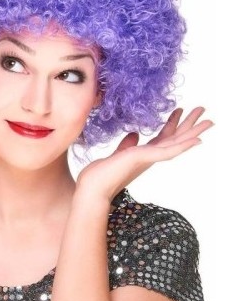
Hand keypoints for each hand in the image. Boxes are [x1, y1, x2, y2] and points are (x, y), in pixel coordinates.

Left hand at [75, 107, 213, 203]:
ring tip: (209, 121)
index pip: (162, 138)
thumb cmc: (100, 176)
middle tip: (202, 110)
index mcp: (143, 156)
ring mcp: (148, 159)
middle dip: (189, 125)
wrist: (92, 189)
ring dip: (193, 131)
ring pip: (177, 143)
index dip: (172, 124)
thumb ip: (127, 145)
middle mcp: (149, 158)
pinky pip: (168, 151)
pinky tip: (196, 139)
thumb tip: (134, 134)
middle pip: (174, 138)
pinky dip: (183, 145)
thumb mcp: (117, 155)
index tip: (179, 110)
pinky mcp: (144, 159)